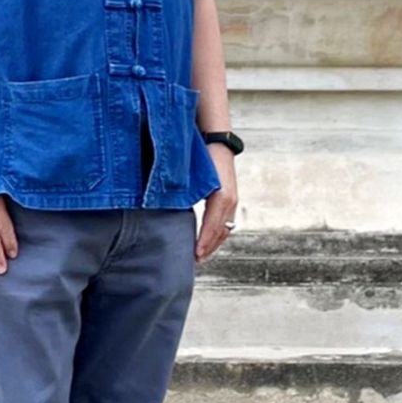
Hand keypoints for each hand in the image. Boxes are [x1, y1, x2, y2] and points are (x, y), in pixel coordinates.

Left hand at [195, 147, 238, 261]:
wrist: (218, 142)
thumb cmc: (203, 157)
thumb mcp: (193, 176)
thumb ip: (184, 193)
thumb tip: (169, 208)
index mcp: (222, 196)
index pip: (212, 225)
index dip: (204, 241)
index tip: (195, 254)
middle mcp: (230, 200)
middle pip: (220, 231)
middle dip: (209, 247)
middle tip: (196, 260)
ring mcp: (233, 201)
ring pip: (225, 228)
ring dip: (214, 243)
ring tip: (201, 255)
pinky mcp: (231, 200)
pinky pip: (226, 222)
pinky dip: (217, 234)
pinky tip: (209, 241)